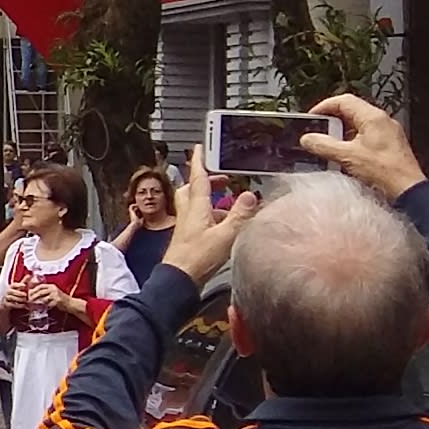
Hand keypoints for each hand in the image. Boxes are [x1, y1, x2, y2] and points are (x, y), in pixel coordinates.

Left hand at [163, 152, 257, 283]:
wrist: (178, 280)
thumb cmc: (197, 259)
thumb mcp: (225, 235)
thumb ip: (239, 215)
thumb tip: (250, 195)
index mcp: (196, 208)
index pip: (197, 178)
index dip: (199, 162)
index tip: (199, 148)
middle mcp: (189, 214)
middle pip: (193, 189)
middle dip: (207, 181)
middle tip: (222, 178)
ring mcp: (187, 226)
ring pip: (196, 205)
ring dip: (211, 200)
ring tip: (230, 203)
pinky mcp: (189, 238)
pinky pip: (200, 219)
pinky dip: (212, 217)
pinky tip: (224, 226)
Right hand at [299, 94, 425, 198]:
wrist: (408, 190)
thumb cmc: (383, 171)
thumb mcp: (347, 156)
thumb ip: (323, 145)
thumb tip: (307, 139)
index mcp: (373, 117)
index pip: (344, 101)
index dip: (324, 106)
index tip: (312, 117)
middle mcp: (383, 120)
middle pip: (352, 110)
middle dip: (332, 120)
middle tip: (319, 131)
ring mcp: (388, 132)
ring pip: (359, 123)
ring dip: (342, 131)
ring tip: (330, 144)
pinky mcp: (391, 144)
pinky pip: (368, 134)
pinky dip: (353, 139)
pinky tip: (347, 154)